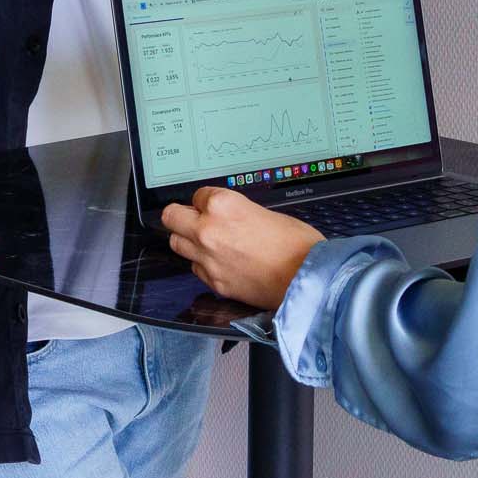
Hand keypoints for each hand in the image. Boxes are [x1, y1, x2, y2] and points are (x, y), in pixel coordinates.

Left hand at [162, 187, 322, 309]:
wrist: (306, 280)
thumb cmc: (297, 245)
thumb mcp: (267, 212)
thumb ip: (240, 211)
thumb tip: (231, 216)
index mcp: (223, 205)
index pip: (197, 195)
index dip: (207, 200)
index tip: (212, 205)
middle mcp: (209, 230)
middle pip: (172, 217)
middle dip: (182, 216)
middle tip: (193, 218)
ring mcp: (208, 259)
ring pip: (177, 244)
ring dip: (188, 240)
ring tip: (206, 241)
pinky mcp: (214, 282)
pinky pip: (195, 268)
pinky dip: (203, 263)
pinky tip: (219, 262)